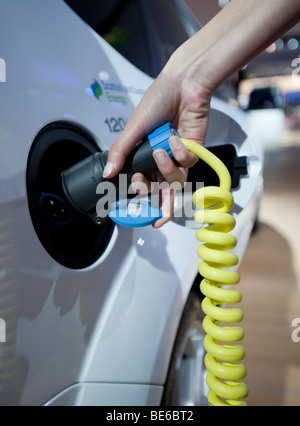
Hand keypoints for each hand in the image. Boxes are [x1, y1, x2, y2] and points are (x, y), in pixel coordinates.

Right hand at [102, 67, 212, 227]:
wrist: (184, 85)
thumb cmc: (158, 100)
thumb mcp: (132, 128)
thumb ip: (120, 152)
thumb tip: (107, 173)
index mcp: (144, 154)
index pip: (142, 182)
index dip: (139, 194)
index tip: (133, 197)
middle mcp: (162, 159)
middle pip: (162, 192)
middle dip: (159, 204)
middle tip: (149, 200)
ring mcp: (178, 157)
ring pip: (175, 181)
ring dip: (166, 170)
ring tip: (160, 151)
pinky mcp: (194, 152)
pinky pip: (187, 164)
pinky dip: (180, 153)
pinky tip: (175, 138)